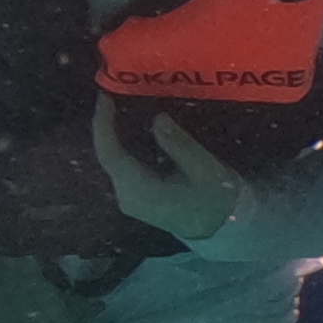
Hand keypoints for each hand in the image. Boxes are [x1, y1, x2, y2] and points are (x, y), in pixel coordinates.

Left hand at [97, 100, 250, 245]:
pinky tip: (132, 128)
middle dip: (109, 125)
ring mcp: (129, 198)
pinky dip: (124, 145)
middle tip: (116, 95)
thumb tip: (158, 118)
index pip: (111, 154)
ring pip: (114, 160)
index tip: (105, 97)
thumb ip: (180, 144)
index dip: (103, 125)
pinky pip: (122, 166)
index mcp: (142, 191)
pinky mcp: (135, 196)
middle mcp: (128, 197)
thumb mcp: (205, 169)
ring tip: (121, 105)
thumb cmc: (215, 199)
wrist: (219, 227)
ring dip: (116, 134)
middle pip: (109, 156)